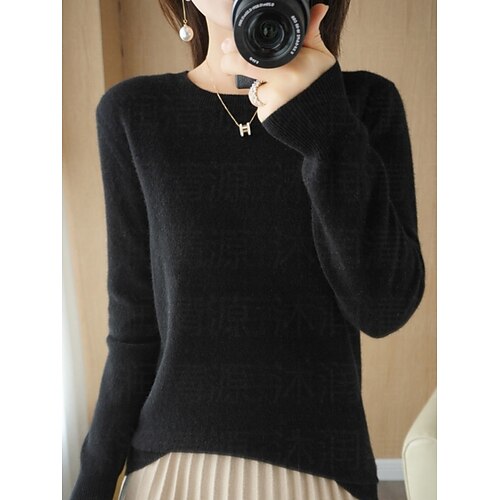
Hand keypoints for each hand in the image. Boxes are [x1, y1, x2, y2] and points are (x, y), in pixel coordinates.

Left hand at [220, 4, 336, 122]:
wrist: (327, 123)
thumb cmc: (323, 87)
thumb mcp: (320, 57)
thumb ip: (310, 33)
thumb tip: (318, 8)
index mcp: (290, 69)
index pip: (247, 59)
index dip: (232, 53)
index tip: (227, 47)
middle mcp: (279, 89)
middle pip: (242, 71)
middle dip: (232, 65)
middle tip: (230, 61)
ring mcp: (272, 105)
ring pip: (252, 89)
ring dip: (258, 86)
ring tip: (278, 86)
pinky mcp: (267, 119)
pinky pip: (259, 104)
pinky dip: (265, 101)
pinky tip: (280, 102)